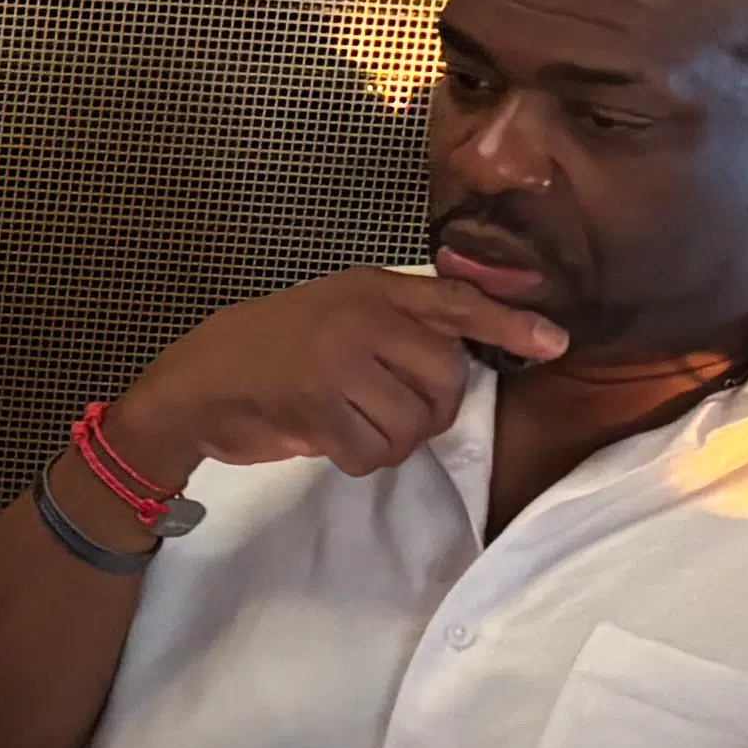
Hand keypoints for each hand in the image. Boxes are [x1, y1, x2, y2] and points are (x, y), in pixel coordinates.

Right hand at [118, 266, 567, 485]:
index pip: (456, 302)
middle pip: (445, 377)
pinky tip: (330, 442)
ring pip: (413, 422)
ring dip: (389, 441)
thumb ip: (391, 325)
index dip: (508, 324)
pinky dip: (358, 460)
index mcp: (369, 287)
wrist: (192, 384)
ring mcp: (339, 358)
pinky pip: (374, 451)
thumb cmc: (265, 352)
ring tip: (350, 427)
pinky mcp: (319, 404)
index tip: (555, 344)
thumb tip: (458, 361)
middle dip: (429, 410)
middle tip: (387, 414)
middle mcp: (361, 315)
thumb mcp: (333, 315)